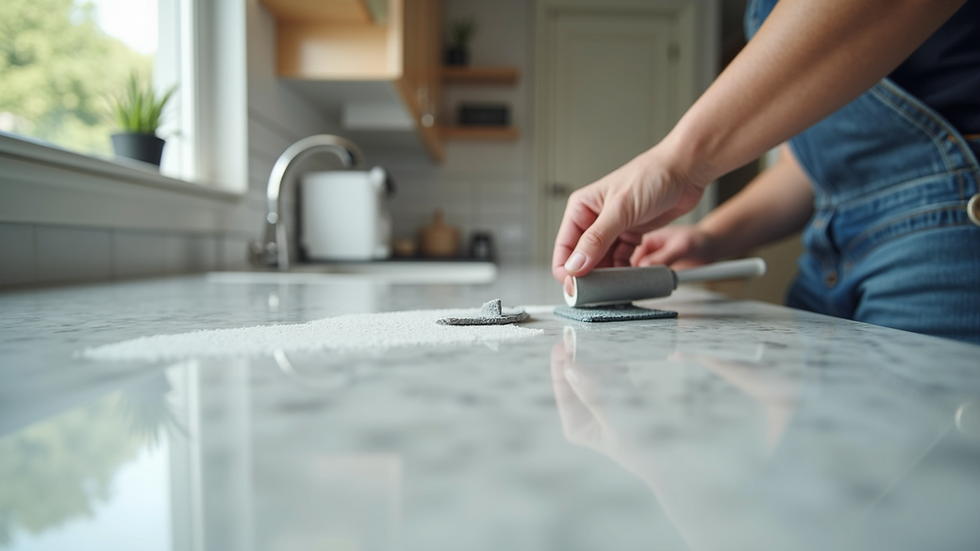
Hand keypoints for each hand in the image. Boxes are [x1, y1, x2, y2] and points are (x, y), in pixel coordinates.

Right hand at [551, 145, 706, 288]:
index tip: (577, 288)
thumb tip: (576, 265)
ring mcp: (613, 228)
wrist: (686, 171)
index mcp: (582, 208)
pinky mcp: (630, 234)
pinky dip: (624, 270)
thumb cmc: (652, 176)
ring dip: (608, 275)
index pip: (564, 247)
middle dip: (589, 276)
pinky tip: (629, 275)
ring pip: (602, 261)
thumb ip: (596, 239)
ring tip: (616, 285)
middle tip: (598, 293)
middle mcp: (594, 219)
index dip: (567, 271)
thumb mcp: (621, 209)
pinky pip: (621, 259)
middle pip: (582, 258)